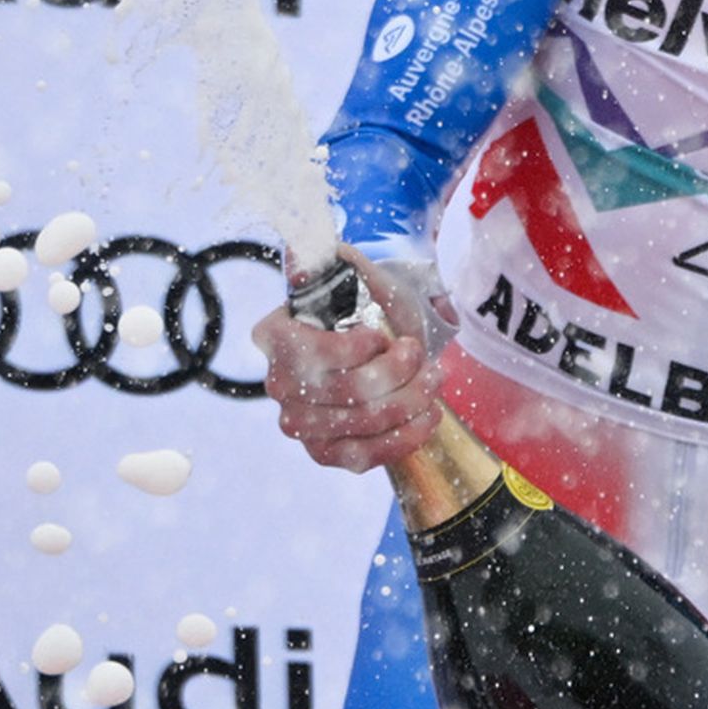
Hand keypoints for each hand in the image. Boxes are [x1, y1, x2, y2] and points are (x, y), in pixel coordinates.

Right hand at [250, 249, 448, 474]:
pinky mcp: (324, 452)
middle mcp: (278, 383)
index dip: (357, 349)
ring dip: (409, 401)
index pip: (314, 352)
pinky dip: (404, 437)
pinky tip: (427, 415)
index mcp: (274, 335)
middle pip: (345, 391)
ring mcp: (299, 423)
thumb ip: (329, 261)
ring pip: (361, 422)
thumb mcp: (354, 277)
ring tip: (434, 380)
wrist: (383, 344)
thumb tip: (299, 253)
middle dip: (397, 373)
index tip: (384, 335)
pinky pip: (365, 455)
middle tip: (422, 355)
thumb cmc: (366, 308)